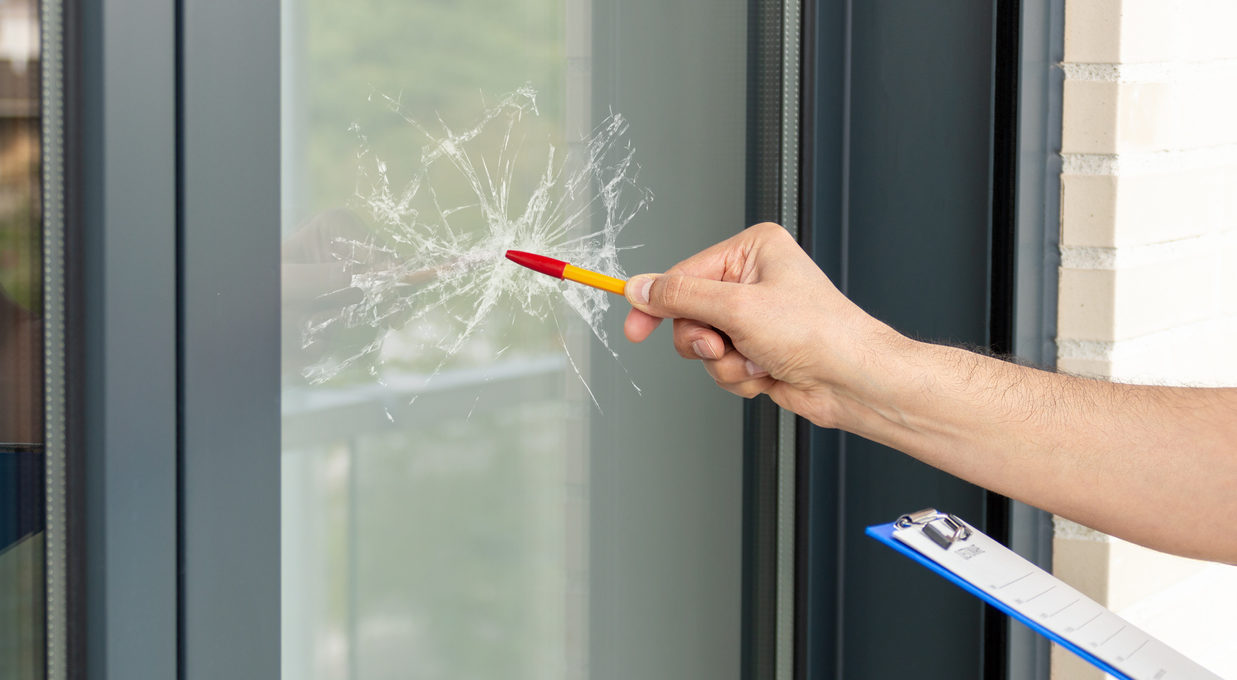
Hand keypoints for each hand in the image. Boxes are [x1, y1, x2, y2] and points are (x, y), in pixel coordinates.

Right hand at [623, 222, 900, 427]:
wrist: (852, 381)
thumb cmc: (817, 333)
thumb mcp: (737, 308)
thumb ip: (680, 297)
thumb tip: (641, 288)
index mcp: (753, 250)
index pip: (685, 274)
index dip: (658, 303)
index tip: (635, 327)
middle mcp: (754, 279)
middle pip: (689, 313)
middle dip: (704, 340)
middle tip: (721, 346)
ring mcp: (756, 318)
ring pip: (704, 345)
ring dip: (724, 362)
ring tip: (755, 361)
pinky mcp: (760, 350)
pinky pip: (723, 366)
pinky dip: (739, 376)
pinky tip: (766, 373)